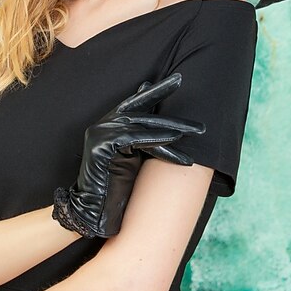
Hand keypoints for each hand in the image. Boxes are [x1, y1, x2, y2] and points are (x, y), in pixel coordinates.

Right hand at [52, 72, 205, 237]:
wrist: (93, 210)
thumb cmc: (116, 185)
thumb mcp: (133, 155)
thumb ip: (142, 135)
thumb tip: (160, 124)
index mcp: (108, 123)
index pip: (135, 102)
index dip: (157, 90)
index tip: (178, 80)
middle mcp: (103, 124)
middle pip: (140, 109)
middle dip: (165, 96)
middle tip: (186, 87)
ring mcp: (101, 133)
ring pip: (142, 124)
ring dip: (173, 127)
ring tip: (197, 130)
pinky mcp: (103, 146)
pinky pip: (137, 139)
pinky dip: (159, 140)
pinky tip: (177, 141)